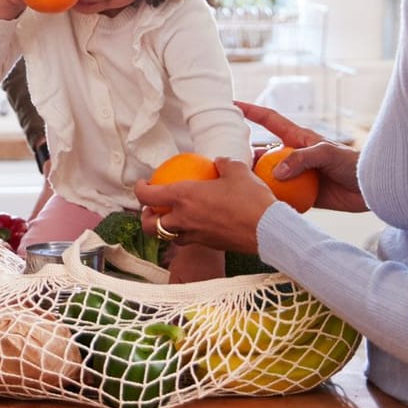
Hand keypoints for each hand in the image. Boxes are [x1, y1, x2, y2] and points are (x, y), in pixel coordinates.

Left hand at [133, 158, 272, 253]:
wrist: (268, 230)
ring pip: (167, 237)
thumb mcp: (237, 171)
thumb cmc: (251, 198)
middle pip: (150, 225)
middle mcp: (183, 218)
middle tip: (151, 208)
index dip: (139, 189)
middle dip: (145, 217)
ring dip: (164, 228)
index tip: (142, 184)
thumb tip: (218, 162)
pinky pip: (188, 241)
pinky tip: (195, 225)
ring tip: (171, 218)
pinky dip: (184, 234)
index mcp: (184, 196)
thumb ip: (223, 164)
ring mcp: (195, 235)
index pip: (148, 196)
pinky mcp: (208, 245)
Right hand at [239, 101, 367, 212]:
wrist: (372, 190)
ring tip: (236, 185)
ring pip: (267, 175)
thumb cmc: (354, 164)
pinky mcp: (302, 194)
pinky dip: (269, 199)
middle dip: (243, 153)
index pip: (270, 120)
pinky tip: (257, 205)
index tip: (232, 105)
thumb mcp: (328, 155)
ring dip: (254, 179)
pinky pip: (280, 196)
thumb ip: (302, 159)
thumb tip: (276, 172)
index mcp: (298, 139)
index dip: (251, 111)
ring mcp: (296, 175)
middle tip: (225, 159)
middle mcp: (293, 155)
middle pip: (262, 151)